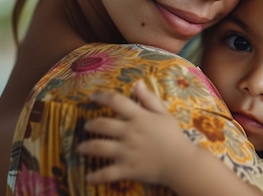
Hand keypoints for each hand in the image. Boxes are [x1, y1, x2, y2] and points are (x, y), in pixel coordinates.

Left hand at [77, 80, 197, 184]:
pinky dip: (96, 177)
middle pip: (102, 124)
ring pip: (99, 147)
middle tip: (87, 126)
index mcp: (139, 117)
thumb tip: (137, 83)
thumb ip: (149, 99)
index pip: (116, 101)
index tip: (91, 97)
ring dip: (86, 147)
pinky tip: (88, 178)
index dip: (101, 97)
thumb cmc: (173, 136)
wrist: (181, 162)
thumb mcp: (163, 113)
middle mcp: (130, 132)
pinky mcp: (127, 168)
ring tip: (81, 148)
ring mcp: (127, 151)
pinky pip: (107, 173)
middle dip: (90, 124)